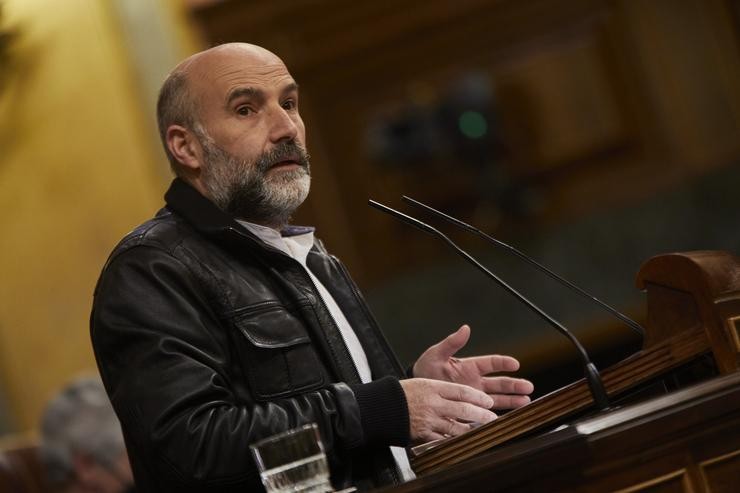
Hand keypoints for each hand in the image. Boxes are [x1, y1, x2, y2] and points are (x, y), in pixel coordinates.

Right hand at [400, 378, 496, 443]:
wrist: (382, 407)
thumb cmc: (403, 393)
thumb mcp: (423, 382)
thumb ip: (443, 388)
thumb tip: (464, 395)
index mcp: (433, 387)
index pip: (462, 391)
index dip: (478, 397)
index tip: (488, 401)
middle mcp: (433, 403)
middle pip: (463, 409)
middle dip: (481, 414)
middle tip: (492, 417)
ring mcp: (429, 420)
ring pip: (456, 427)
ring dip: (472, 430)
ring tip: (482, 430)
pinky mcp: (423, 434)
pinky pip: (443, 439)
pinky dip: (455, 440)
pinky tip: (464, 440)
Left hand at [413, 325, 533, 409]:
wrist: (416, 393)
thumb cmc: (425, 370)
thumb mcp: (436, 354)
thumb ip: (451, 343)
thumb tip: (465, 328)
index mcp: (470, 367)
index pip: (491, 363)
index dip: (503, 363)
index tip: (515, 363)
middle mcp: (475, 382)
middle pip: (499, 383)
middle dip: (514, 385)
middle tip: (528, 387)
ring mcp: (474, 397)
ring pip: (498, 399)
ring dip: (512, 400)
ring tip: (526, 402)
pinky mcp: (470, 410)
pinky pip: (486, 413)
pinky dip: (497, 416)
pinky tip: (508, 418)